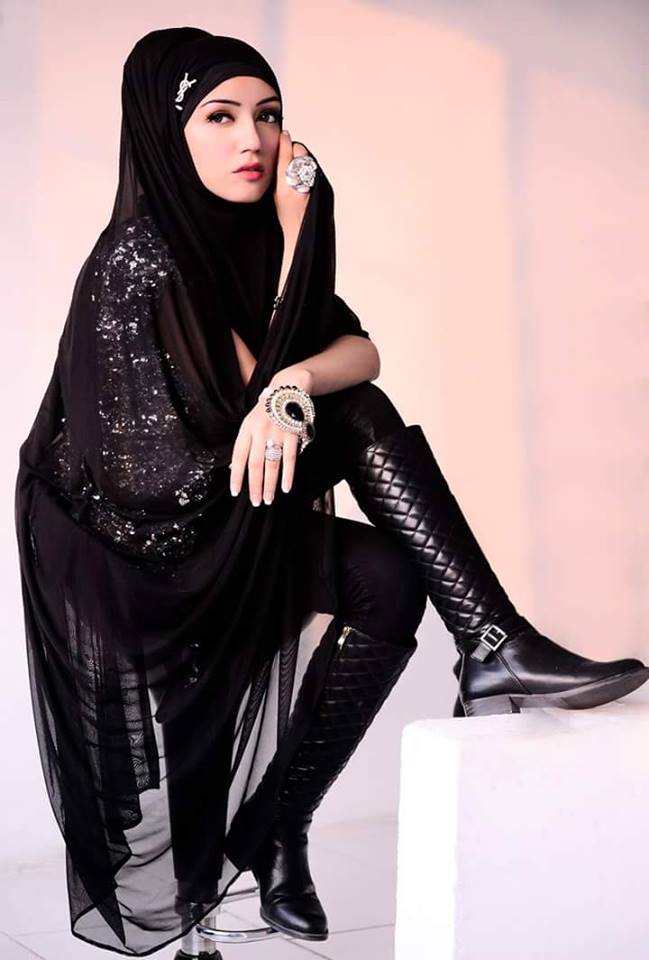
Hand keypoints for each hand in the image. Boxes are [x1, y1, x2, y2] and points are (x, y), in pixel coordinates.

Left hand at [230, 367, 312, 504]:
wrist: (287, 389)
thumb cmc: (267, 411)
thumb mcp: (250, 422)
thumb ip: (246, 443)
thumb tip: (236, 468)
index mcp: (246, 429)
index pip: (238, 456)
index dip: (236, 475)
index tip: (235, 492)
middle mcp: (260, 432)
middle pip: (255, 464)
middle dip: (255, 486)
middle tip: (255, 502)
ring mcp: (277, 433)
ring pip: (272, 464)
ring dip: (270, 485)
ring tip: (268, 499)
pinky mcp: (293, 433)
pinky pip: (290, 459)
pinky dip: (288, 475)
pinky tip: (286, 487)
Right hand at [274, 130, 311, 235]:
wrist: (299, 229)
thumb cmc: (285, 214)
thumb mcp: (274, 194)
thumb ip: (278, 175)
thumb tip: (281, 155)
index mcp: (283, 187)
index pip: (285, 156)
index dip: (284, 142)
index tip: (284, 134)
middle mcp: (297, 185)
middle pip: (299, 153)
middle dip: (295, 149)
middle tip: (290, 152)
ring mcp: (309, 186)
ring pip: (307, 159)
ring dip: (302, 157)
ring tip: (296, 164)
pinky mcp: (317, 187)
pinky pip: (312, 168)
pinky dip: (307, 166)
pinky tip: (303, 172)